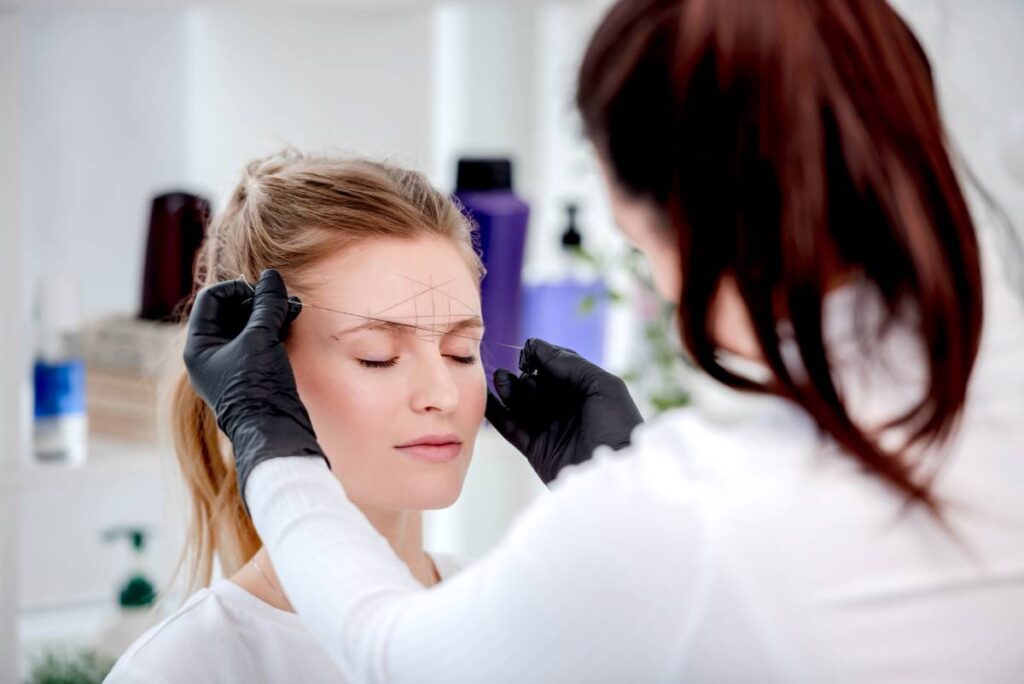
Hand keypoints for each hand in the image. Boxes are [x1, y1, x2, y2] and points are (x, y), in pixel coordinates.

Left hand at [183, 269, 326, 498]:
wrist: (275, 430)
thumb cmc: (258, 388)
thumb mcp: (260, 339)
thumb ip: (266, 305)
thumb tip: (273, 276)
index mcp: (198, 346)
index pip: (212, 300)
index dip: (238, 288)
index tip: (264, 292)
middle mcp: (210, 354)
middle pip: (230, 311)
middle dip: (258, 301)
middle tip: (283, 298)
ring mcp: (231, 364)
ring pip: (248, 325)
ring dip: (269, 313)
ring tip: (294, 307)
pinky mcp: (251, 373)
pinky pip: (259, 340)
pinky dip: (274, 328)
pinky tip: (292, 320)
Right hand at [485, 338, 643, 483]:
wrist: (614, 478)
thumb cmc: (617, 428)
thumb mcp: (603, 387)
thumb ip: (571, 365)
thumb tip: (537, 347)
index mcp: (587, 392)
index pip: (558, 367)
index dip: (542, 357)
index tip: (527, 351)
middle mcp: (568, 409)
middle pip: (537, 384)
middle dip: (525, 375)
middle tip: (518, 372)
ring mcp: (551, 429)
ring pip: (523, 405)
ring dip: (510, 390)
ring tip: (501, 379)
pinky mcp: (536, 450)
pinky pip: (512, 428)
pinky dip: (498, 415)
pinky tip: (488, 400)